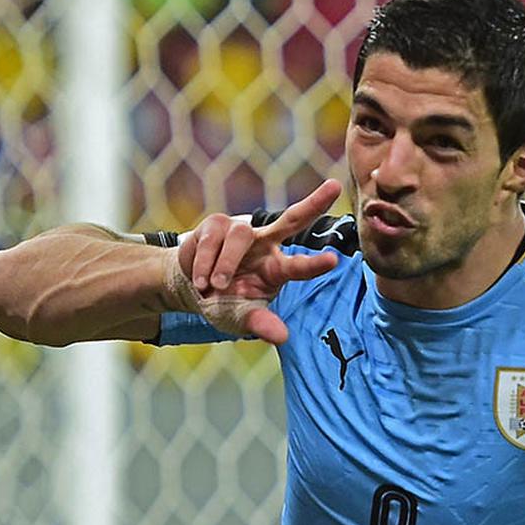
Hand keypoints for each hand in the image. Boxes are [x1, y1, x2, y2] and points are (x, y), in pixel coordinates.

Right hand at [176, 179, 341, 343]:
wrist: (190, 288)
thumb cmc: (224, 303)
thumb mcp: (240, 318)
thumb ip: (260, 324)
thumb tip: (282, 337)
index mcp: (277, 269)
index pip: (299, 266)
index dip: (315, 264)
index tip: (335, 260)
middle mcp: (266, 245)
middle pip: (292, 219)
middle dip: (314, 203)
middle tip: (334, 187)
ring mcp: (242, 231)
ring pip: (240, 236)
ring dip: (225, 265)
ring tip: (212, 287)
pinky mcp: (217, 224)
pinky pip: (212, 239)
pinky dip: (204, 264)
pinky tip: (200, 281)